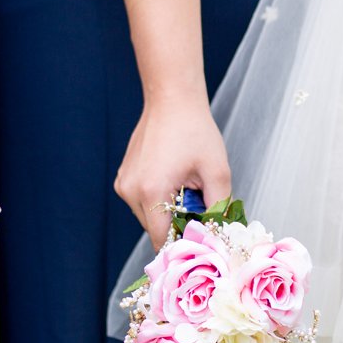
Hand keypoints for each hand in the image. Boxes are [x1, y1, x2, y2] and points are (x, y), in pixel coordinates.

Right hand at [115, 92, 232, 249]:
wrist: (172, 99)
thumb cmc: (195, 130)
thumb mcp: (216, 170)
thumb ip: (218, 207)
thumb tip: (218, 233)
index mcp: (152, 192)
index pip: (162, 239)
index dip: (182, 242)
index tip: (199, 237)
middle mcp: (130, 191)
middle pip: (155, 227)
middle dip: (177, 221)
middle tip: (198, 200)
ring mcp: (123, 183)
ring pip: (148, 214)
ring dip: (167, 208)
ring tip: (185, 182)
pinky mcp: (123, 176)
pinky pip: (141, 199)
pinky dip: (157, 196)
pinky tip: (172, 174)